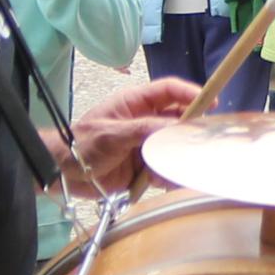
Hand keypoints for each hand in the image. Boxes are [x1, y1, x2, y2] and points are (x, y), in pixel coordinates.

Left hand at [71, 73, 204, 186]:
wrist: (63, 174)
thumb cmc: (83, 144)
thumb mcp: (112, 134)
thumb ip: (144, 129)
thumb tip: (176, 127)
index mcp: (135, 103)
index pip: (169, 91)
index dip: (191, 93)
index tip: (211, 103)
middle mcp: (145, 121)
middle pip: (178, 120)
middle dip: (191, 130)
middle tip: (205, 140)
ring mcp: (145, 144)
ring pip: (174, 146)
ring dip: (180, 156)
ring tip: (185, 166)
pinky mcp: (144, 167)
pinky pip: (165, 169)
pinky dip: (169, 176)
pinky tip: (169, 182)